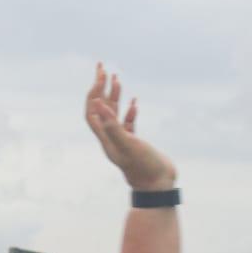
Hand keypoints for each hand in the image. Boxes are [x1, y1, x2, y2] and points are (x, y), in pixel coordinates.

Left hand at [84, 64, 175, 191]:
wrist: (158, 185)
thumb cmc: (144, 167)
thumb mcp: (127, 144)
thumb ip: (113, 125)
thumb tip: (98, 105)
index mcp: (106, 138)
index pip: (93, 110)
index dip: (94, 91)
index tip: (100, 75)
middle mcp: (111, 138)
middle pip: (100, 109)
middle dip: (100, 87)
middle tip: (101, 67)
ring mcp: (123, 140)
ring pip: (114, 114)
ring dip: (114, 96)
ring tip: (116, 78)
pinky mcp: (135, 143)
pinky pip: (128, 124)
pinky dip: (129, 111)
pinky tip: (134, 102)